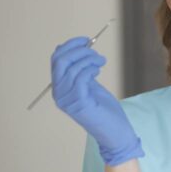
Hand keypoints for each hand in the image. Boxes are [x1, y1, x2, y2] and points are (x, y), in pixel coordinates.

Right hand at [50, 37, 144, 165]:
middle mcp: (58, 94)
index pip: (56, 59)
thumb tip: (77, 48)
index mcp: (58, 88)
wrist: (114, 131)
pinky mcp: (79, 103)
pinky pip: (81, 77)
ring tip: (101, 61)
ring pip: (72, 67)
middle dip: (79, 50)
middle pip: (61, 61)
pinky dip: (90, 69)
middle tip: (94, 51)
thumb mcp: (89, 84)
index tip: (85, 40)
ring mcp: (67, 100)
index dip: (70, 45)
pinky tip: (98, 70)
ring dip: (89, 59)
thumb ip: (80, 69)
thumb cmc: (103, 109)